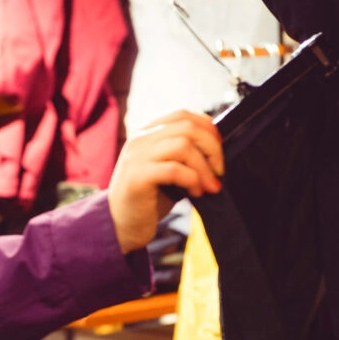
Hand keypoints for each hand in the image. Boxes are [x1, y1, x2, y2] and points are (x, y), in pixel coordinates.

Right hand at [108, 110, 223, 253]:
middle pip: (187, 127)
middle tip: (219, 170)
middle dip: (212, 148)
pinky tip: (195, 193)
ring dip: (204, 167)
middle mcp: (139, 140)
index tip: (218, 150)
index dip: (207, 128)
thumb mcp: (165, 168)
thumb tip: (216, 150)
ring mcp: (136, 157)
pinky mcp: (137, 177)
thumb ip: (183, 154)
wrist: (120, 224)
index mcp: (146, 133)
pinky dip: (192, 180)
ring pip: (183, 146)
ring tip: (209, 186)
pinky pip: (174, 169)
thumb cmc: (147, 198)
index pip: (182, 115)